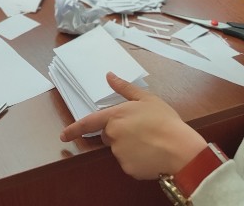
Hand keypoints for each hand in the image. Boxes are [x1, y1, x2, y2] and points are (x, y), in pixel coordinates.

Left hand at [60, 73, 206, 178]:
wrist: (180, 148)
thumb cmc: (165, 121)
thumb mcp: (146, 98)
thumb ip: (124, 88)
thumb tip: (109, 76)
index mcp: (115, 117)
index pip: (88, 123)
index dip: (74, 129)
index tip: (63, 135)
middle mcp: (113, 135)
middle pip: (108, 135)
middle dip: (119, 132)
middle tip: (141, 129)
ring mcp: (119, 154)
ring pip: (119, 149)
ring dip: (129, 145)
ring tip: (150, 141)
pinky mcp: (128, 168)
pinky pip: (129, 162)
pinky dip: (137, 159)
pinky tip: (151, 153)